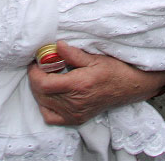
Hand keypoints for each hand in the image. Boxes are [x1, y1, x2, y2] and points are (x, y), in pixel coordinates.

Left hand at [27, 40, 164, 125]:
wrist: (130, 88)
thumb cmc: (114, 71)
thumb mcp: (95, 58)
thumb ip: (73, 54)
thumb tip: (56, 46)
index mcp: (78, 85)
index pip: (43, 83)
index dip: (34, 72)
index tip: (36, 62)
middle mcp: (74, 102)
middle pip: (41, 93)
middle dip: (35, 78)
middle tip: (40, 66)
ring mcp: (74, 113)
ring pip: (43, 104)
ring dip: (39, 90)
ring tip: (46, 77)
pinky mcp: (76, 119)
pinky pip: (50, 118)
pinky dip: (45, 106)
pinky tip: (49, 95)